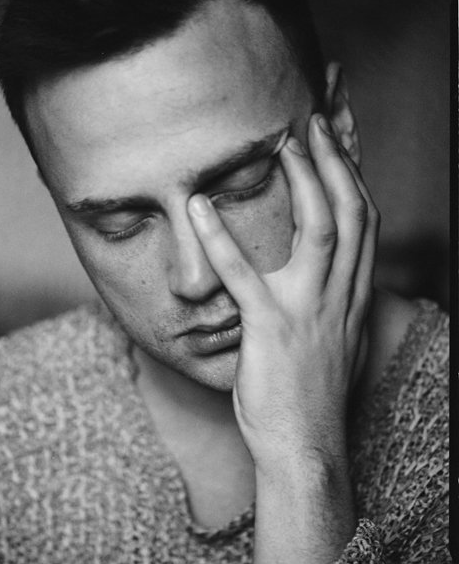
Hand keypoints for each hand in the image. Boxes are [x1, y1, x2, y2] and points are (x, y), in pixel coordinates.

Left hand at [187, 113, 379, 563]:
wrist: (306, 445)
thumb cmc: (312, 393)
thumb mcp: (334, 338)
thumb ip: (331, 300)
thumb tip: (322, 273)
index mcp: (353, 294)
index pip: (365, 219)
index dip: (356, 173)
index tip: (342, 135)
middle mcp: (340, 294)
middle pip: (352, 210)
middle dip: (338, 159)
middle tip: (316, 118)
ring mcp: (309, 309)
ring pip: (320, 229)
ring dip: (304, 180)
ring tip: (284, 139)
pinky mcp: (271, 327)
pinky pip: (244, 276)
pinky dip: (221, 239)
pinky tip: (199, 207)